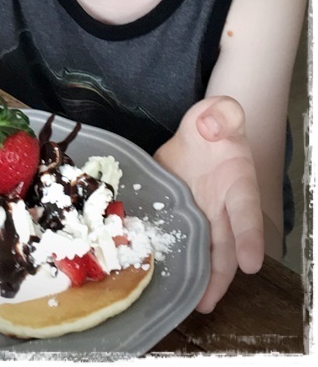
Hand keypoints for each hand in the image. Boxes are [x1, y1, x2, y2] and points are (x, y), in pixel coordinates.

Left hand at [154, 96, 263, 312]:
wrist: (199, 132)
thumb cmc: (215, 124)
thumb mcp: (221, 112)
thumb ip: (221, 115)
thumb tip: (211, 126)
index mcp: (238, 183)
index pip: (246, 212)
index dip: (250, 237)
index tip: (252, 263)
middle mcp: (222, 206)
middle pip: (225, 246)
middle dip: (219, 276)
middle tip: (208, 302)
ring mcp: (201, 214)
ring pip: (204, 252)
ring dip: (199, 278)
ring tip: (189, 304)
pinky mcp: (177, 214)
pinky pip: (178, 239)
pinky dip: (174, 258)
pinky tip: (163, 278)